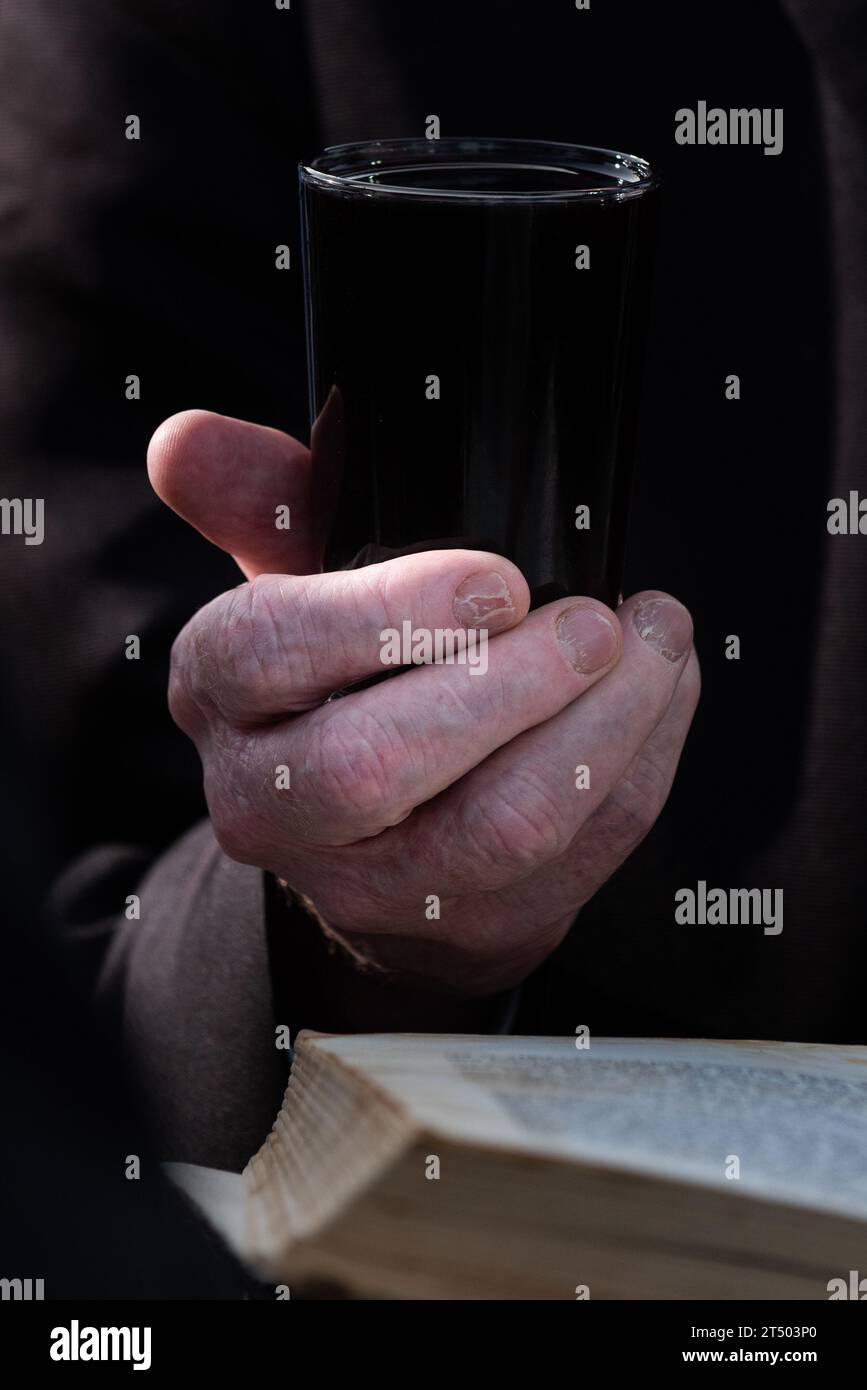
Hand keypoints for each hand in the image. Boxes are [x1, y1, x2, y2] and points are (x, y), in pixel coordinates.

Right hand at [149, 410, 699, 997]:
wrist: (372, 837)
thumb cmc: (340, 676)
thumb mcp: (295, 578)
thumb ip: (256, 498)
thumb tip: (186, 439)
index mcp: (221, 695)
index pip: (271, 651)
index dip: (389, 615)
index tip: (500, 580)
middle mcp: (275, 806)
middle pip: (373, 765)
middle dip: (507, 685)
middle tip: (594, 622)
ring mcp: (376, 884)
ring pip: (499, 828)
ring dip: (599, 727)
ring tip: (653, 642)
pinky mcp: (476, 923)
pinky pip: (579, 854)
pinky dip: (639, 765)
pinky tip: (661, 693)